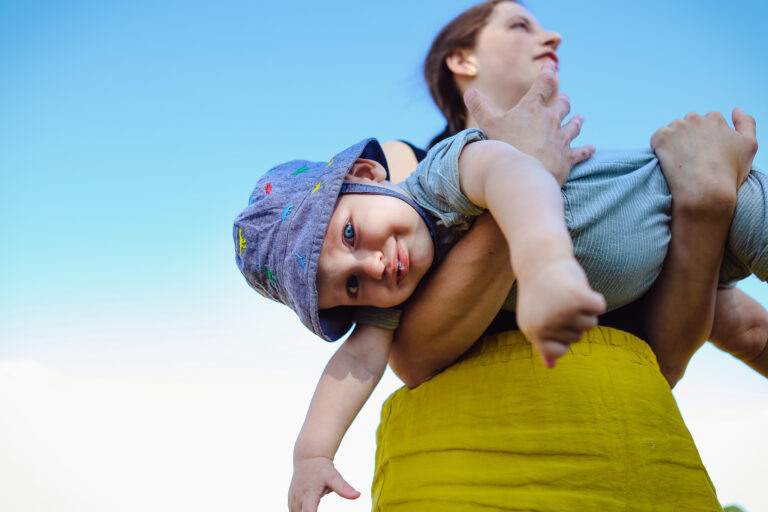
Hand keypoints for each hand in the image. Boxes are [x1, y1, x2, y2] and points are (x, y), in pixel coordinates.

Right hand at [288, 456, 359, 511]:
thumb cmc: (322, 468)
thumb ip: (344, 488)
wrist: (308, 458)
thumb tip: (358, 495)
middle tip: (322, 501)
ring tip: (318, 500)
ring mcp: (292, 501)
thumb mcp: (334, 476)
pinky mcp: (291, 502)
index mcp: (308, 494)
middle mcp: (298, 499)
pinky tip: (313, 507)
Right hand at [464, 60, 594, 185]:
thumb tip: (469, 92)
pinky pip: (580, 152)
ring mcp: (562, 139)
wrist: (524, 174)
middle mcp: (551, 120)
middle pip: (562, 105)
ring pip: (574, 126)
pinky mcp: (568, 158)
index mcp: (532, 108)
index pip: (544, 84)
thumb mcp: (487, 126)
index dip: (548, 72)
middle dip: (563, 100)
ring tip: (580, 118)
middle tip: (565, 98)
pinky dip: (586, 150)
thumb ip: (479, 108)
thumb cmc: (505, 148)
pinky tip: (591, 148)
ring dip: (577, 121)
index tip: (552, 65)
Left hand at [515, 257, 605, 367]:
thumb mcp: (536, 317)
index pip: (559, 351)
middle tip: (557, 298)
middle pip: (577, 337)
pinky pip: (599, 307)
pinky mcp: (577, 298)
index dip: (562, 336)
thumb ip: (543, 342)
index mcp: (532, 331)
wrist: (539, 258)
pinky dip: (594, 297)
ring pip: (590, 323)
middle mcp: (545, 325)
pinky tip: (578, 286)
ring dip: (584, 308)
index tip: (553, 319)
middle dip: (573, 318)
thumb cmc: (540, 290)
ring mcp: (561, 312)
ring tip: (566, 292)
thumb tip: (551, 366)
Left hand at [650, 108, 757, 210]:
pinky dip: (660, 151)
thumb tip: (735, 110)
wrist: (704, 193)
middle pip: (687, 126)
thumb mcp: (749, 146)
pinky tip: (668, 164)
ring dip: (673, 145)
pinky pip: (657, 140)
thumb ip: (746, 123)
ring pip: (671, 133)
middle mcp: (695, 118)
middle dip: (688, 140)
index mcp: (715, 118)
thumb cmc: (729, 174)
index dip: (705, 142)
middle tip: (692, 162)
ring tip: (680, 165)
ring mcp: (676, 127)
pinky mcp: (661, 137)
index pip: (705, 124)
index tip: (705, 156)